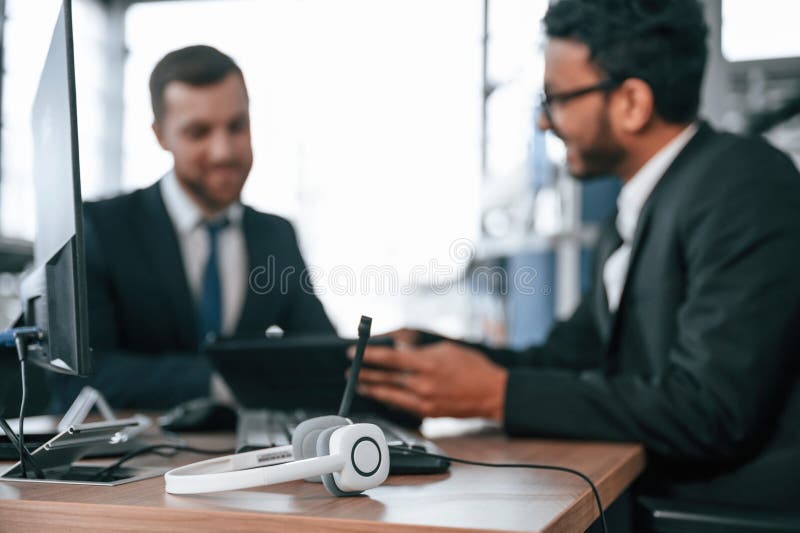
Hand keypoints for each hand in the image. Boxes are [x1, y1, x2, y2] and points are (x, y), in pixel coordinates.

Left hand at [352, 341, 507, 420]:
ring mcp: (424, 401)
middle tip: (351, 370)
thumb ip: (420, 351)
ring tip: (359, 384)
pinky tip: (380, 394)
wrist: (492, 393)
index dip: (369, 356)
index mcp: (427, 364)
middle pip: (385, 379)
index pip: (390, 359)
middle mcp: (422, 384)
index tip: (354, 352)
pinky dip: (389, 399)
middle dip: (365, 373)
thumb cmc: (471, 366)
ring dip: (372, 389)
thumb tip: (399, 351)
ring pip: (390, 395)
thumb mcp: (446, 349)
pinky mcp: (428, 413)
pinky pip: (402, 406)